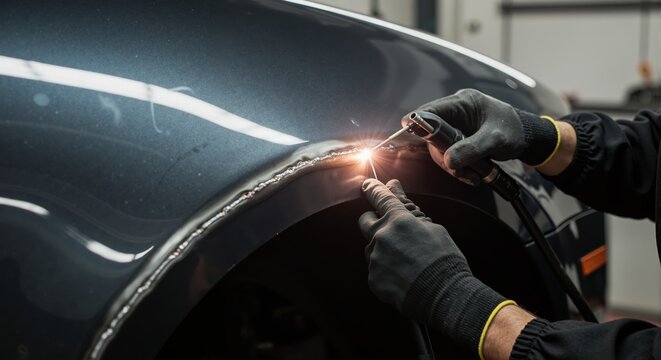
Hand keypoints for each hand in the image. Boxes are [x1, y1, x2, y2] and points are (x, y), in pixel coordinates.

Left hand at [358, 178, 507, 356]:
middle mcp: (382, 236)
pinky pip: (374, 268)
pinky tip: (402, 276)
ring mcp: (375, 258)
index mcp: (399, 220)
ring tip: (405, 261)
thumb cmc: (444, 260)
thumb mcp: (434, 228)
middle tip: (389, 228)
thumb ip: (409, 208)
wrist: (444, 295)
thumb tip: (395, 187)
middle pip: (364, 220)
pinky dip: (385, 269)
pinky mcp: (373, 278)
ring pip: (370, 246)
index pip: (379, 196)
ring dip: (382, 248)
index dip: (372, 188)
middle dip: (373, 220)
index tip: (367, 184)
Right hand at [416, 89, 558, 179]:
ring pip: (440, 148)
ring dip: (452, 165)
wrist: (528, 138)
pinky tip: (472, 175)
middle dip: (443, 154)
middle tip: (457, 169)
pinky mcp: (460, 139)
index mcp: (463, 103)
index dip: (418, 121)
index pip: (431, 110)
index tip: (408, 130)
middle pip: (432, 134)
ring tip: (471, 175)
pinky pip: (449, 154)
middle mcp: (457, 113)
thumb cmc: (514, 131)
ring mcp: (457, 127)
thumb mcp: (495, 140)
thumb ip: (471, 149)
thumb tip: (449, 161)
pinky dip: (458, 167)